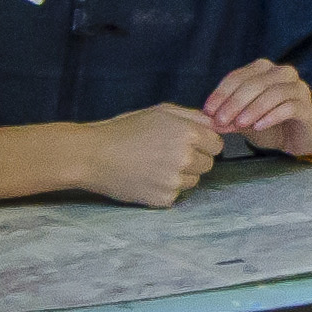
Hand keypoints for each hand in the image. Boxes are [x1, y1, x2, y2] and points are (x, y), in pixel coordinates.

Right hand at [74, 104, 221, 206]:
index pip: (217, 144)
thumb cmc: (125, 129)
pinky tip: (147, 177)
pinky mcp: (163, 199)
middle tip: (167, 153)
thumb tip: (218, 124)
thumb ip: (193, 116)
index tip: (187, 142)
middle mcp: (185, 158)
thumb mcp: (160, 111)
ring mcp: (175, 180)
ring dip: (181, 175)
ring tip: (154, 165)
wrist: (94, 155)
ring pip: (194, 181)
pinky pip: (176, 194)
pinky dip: (165, 188)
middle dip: (194, 159)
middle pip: (208, 164)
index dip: (203, 143)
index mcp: (188, 133)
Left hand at [205, 58, 311, 154]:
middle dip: (234, 102)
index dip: (221, 93)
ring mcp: (297, 88)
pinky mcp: (306, 107)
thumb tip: (207, 120)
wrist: (298, 137)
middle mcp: (282, 73)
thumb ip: (228, 117)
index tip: (208, 110)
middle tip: (220, 120)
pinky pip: (289, 107)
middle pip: (255, 83)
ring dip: (252, 109)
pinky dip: (271, 116)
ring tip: (239, 124)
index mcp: (264, 69)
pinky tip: (258, 127)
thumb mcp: (244, 119)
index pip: (238, 76)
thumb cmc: (269, 123)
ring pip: (273, 93)